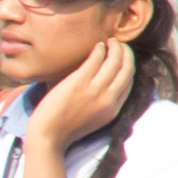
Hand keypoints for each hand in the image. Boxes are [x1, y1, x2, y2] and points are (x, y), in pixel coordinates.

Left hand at [37, 34, 143, 150]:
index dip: (128, 67)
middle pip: (127, 69)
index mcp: (113, 109)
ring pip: (115, 61)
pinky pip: (96, 59)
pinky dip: (100, 49)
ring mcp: (95, 90)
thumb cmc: (66, 128)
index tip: (123, 58)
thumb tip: (107, 85)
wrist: (48, 135)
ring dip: (115, 47)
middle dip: (127, 53)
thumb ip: (104, 104)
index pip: (129, 82)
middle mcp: (109, 98)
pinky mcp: (80, 82)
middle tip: (120, 45)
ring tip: (110, 42)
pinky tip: (98, 45)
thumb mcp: (95, 120)